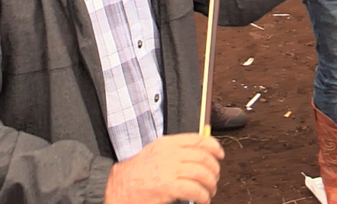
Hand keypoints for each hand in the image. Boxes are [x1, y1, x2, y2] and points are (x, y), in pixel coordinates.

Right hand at [104, 133, 223, 203]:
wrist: (116, 187)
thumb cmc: (136, 173)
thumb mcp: (155, 153)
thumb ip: (175, 151)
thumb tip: (199, 155)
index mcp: (166, 143)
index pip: (198, 139)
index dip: (214, 147)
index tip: (220, 156)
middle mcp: (169, 153)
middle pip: (204, 157)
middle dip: (214, 170)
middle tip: (213, 180)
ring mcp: (169, 169)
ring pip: (202, 173)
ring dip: (210, 185)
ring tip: (208, 193)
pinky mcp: (168, 187)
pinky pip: (195, 190)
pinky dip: (203, 196)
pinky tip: (202, 200)